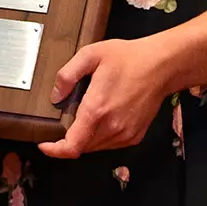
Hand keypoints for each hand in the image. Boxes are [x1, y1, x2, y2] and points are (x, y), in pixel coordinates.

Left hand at [38, 38, 171, 159]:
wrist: (161, 65)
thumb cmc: (129, 58)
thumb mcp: (91, 55)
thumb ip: (67, 74)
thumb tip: (55, 95)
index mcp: (97, 109)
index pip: (72, 146)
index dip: (55, 150)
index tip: (45, 145)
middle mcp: (112, 126)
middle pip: (81, 147)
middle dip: (69, 138)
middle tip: (67, 119)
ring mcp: (125, 134)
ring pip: (95, 147)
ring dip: (85, 138)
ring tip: (88, 114)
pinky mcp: (134, 136)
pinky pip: (110, 144)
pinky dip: (101, 136)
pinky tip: (103, 117)